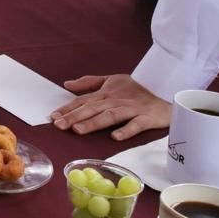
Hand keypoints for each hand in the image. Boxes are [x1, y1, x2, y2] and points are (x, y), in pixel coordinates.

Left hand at [50, 74, 171, 139]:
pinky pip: (136, 124)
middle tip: (58, 125)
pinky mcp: (147, 117)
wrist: (166, 89)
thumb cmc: (136, 88)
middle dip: (74, 116)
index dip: (67, 108)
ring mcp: (131, 109)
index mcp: (106, 93)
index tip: (52, 117)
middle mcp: (116, 100)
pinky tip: (115, 137)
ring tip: (78, 130)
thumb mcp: (111, 80)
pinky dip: (126, 130)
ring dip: (93, 122)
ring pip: (110, 115)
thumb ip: (89, 82)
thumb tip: (66, 84)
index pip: (82, 101)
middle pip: (92, 108)